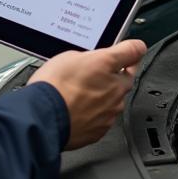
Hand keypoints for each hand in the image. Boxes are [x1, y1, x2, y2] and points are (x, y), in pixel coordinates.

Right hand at [30, 39, 146, 149]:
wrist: (43, 117)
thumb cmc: (54, 87)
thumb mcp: (70, 55)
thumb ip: (91, 57)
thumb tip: (96, 59)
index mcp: (108, 65)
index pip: (134, 51)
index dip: (133, 48)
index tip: (134, 48)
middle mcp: (115, 89)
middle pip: (125, 78)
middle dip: (115, 75)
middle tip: (97, 73)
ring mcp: (110, 112)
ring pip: (114, 100)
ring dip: (103, 96)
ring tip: (80, 94)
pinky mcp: (101, 130)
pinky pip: (103, 117)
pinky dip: (94, 113)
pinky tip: (78, 109)